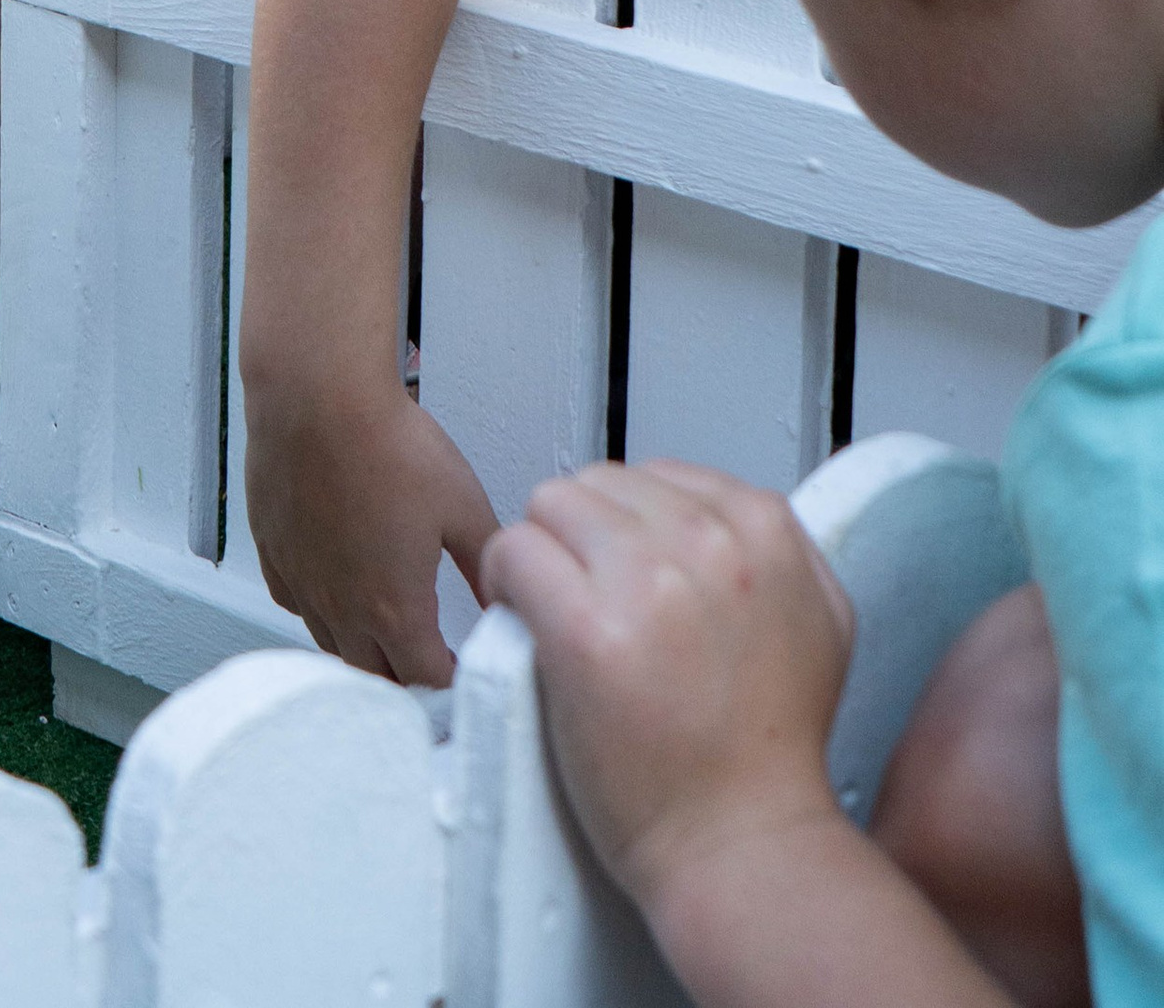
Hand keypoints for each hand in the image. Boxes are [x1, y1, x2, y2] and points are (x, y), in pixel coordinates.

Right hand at [244, 377, 498, 686]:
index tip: (464, 674)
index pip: (427, 680)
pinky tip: (334, 586)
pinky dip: (318, 607)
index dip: (453, 684)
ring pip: (331, 644)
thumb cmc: (387, 441)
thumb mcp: (463, 505)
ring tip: (386, 630)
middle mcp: (342, 607)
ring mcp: (302, 581)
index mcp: (394, 607)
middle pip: (376, 676)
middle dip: (408, 678)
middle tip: (429, 662)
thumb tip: (505, 599)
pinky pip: (294, 602)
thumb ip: (486, 564)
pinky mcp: (273, 550)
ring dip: (362, 647)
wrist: (317, 394)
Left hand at [481, 461, 853, 923]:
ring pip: (550, 506)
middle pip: (598, 485)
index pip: (660, 476)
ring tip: (555, 614)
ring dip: (542, 554)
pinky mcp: (585, 629)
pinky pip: (514, 551)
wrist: (742, 849)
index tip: (625, 578)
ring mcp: (648, 583)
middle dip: (583, 538)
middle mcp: (711, 544)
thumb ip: (776, 552)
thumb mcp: (818, 622)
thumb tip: (715, 510)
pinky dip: (506, 581)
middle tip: (584, 600)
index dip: (629, 529)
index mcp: (767, 531)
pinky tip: (525, 622)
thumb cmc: (768, 758)